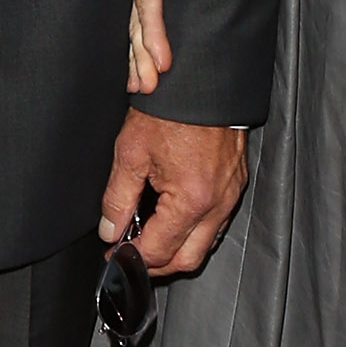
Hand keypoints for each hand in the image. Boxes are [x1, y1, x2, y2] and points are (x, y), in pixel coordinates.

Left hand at [100, 112, 245, 277]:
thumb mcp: (131, 152)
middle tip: (131, 255)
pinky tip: (174, 218)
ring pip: (206, 244)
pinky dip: (194, 230)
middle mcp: (217, 204)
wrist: (203, 82)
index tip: (115, 254)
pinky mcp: (235, 184)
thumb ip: (117, 198)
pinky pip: (217, 222)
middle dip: (157, 264)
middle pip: (188, 259)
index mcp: (191, 200)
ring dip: (178, 249)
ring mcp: (230, 195)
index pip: (159, 250)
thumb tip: (110, 229)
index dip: (131, 258)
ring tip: (150, 238)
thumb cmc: (172, 109)